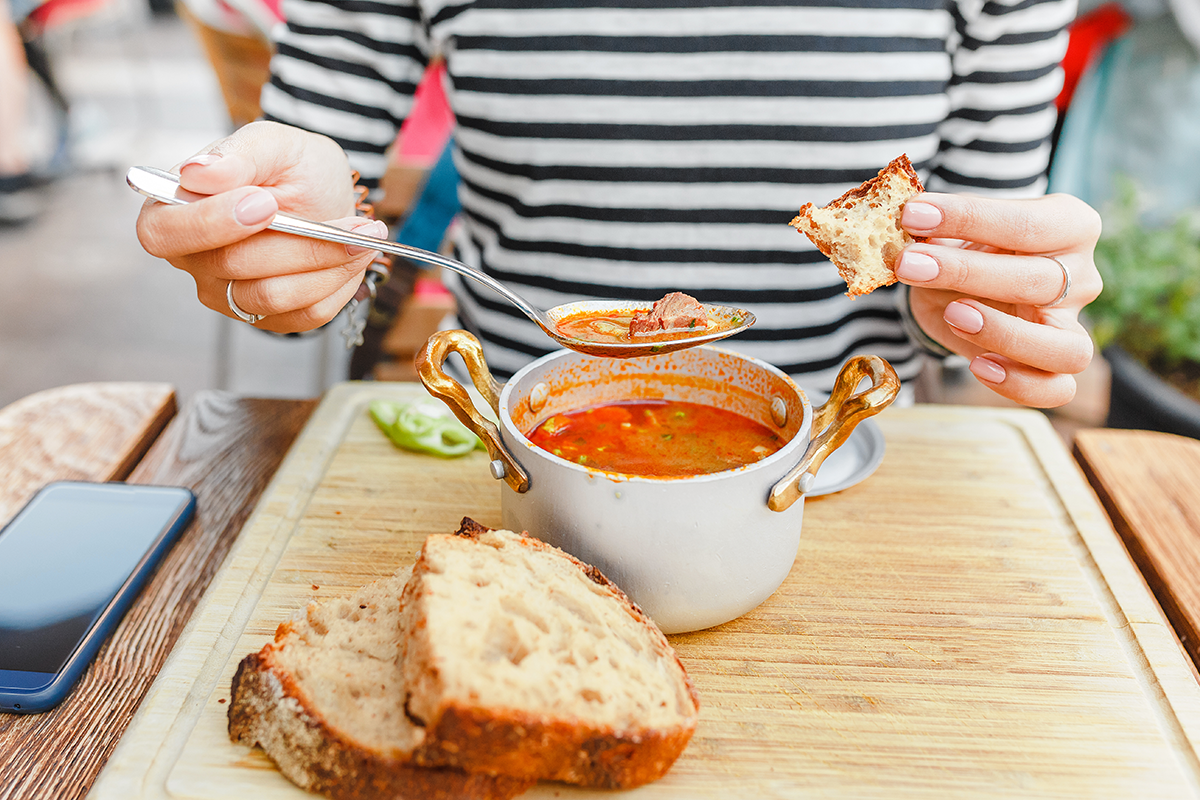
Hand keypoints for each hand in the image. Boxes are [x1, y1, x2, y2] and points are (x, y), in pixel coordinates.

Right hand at [135, 121, 386, 332]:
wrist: (329, 194)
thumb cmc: (293, 166)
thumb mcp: (274, 143)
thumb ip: (239, 155)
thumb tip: (198, 173)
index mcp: (173, 211)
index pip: (162, 233)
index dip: (211, 222)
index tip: (266, 202)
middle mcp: (194, 261)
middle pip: (232, 266)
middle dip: (298, 242)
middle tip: (353, 221)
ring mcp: (228, 295)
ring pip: (273, 296)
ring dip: (328, 263)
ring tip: (365, 233)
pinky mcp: (268, 318)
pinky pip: (305, 315)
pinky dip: (338, 283)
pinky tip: (354, 255)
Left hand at [897, 192, 1102, 407]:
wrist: (956, 286)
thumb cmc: (961, 249)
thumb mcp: (950, 230)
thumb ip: (936, 229)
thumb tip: (903, 223)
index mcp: (1069, 223)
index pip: (1028, 222)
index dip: (969, 217)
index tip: (913, 214)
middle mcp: (1082, 275)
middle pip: (1039, 280)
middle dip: (966, 271)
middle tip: (909, 264)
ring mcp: (1073, 323)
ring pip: (1067, 347)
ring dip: (1004, 334)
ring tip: (952, 315)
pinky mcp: (1057, 365)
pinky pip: (1057, 389)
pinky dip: (1019, 384)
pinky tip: (979, 366)